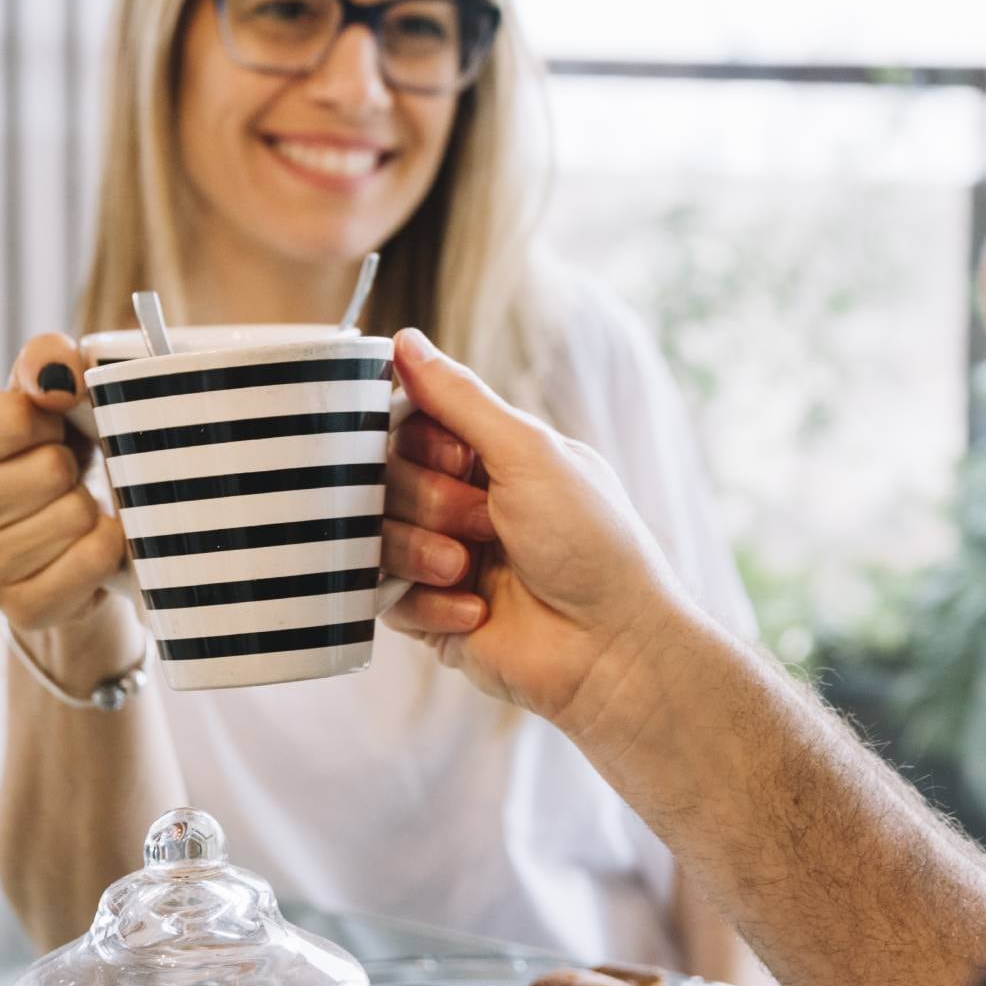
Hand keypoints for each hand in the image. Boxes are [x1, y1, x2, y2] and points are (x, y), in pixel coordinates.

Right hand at [0, 333, 128, 650]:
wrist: (55, 535)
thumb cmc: (41, 451)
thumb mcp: (39, 393)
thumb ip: (46, 361)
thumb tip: (60, 380)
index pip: (13, 419)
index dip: (49, 419)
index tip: (44, 430)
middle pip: (50, 471)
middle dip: (69, 465)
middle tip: (59, 477)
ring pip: (75, 515)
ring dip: (88, 505)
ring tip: (67, 507)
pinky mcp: (19, 610)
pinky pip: (92, 561)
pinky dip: (106, 544)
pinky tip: (87, 540)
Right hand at [378, 329, 699, 728]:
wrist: (611, 646)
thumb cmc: (589, 541)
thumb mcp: (529, 453)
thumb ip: (460, 399)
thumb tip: (405, 340)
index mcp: (490, 455)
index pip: (408, 423)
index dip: (419, 441)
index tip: (456, 459)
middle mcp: (461, 501)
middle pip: (384, 477)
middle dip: (431, 501)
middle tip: (483, 521)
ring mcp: (440, 558)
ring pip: (374, 535)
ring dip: (425, 551)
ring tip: (471, 568)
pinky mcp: (429, 614)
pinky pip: (385, 597)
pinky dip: (430, 603)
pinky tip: (478, 611)